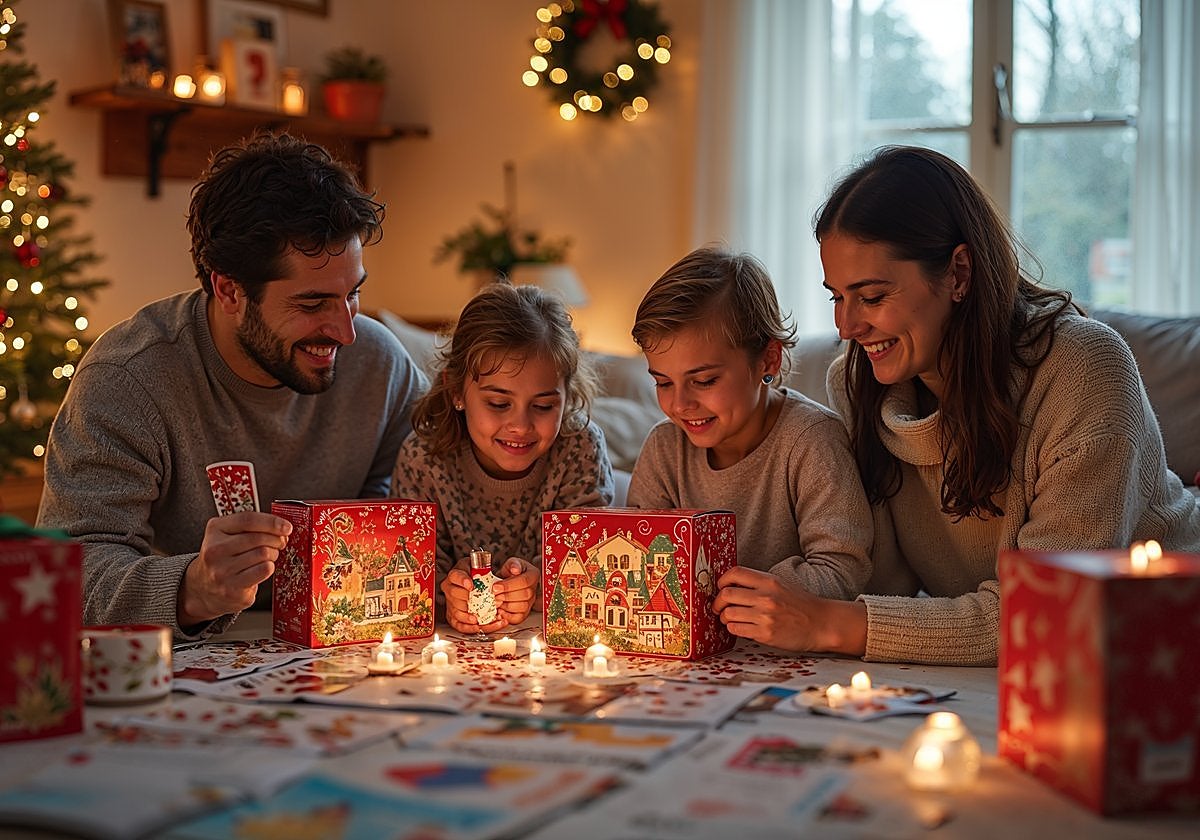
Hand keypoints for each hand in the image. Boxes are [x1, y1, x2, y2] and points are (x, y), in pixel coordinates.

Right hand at [178, 512, 290, 627]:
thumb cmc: (222, 558)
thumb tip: (282, 527)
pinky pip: (264, 571)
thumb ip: (251, 527)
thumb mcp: (227, 534)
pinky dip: (268, 568)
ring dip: (273, 555)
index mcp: (215, 530)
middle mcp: (215, 550)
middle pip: (259, 538)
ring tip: (267, 557)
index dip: (272, 522)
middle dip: (276, 540)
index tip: (286, 527)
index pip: (248, 520)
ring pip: (264, 554)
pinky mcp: (232, 589)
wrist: (203, 588)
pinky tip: (260, 570)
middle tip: (278, 543)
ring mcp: (222, 571)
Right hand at [441, 562, 507, 634]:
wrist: (474, 586)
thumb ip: (492, 568)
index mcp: (456, 575)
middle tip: (482, 605)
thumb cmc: (478, 576)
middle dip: (468, 602)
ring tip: (481, 619)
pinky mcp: (454, 616)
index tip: (471, 586)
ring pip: (457, 612)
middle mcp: (450, 589)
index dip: (462, 581)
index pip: (456, 576)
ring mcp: (451, 604)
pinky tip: (479, 627)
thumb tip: (514, 570)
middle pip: (455, 596)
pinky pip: (459, 625)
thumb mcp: (481, 567)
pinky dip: (469, 628)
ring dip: (469, 617)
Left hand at [493, 557, 538, 624]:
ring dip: (507, 606)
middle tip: (494, 595)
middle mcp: (534, 589)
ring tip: (496, 601)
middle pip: (525, 595)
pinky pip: (519, 618)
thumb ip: (513, 564)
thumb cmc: (511, 571)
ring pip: (522, 607)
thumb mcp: (512, 563)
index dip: (509, 585)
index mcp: (533, 575)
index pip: (524, 581)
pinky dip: (508, 616)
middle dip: (507, 596)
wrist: (510, 580)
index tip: (496, 587)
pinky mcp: (524, 612)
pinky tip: (500, 611)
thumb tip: (515, 569)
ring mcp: (530, 602)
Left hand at [712, 566, 866, 654]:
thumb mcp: (781, 585)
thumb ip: (758, 583)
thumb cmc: (801, 604)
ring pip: (728, 614)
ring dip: (724, 618)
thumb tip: (730, 585)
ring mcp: (765, 616)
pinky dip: (732, 628)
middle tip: (718, 607)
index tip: (720, 587)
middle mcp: (765, 597)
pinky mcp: (765, 634)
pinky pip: (737, 630)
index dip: (722, 580)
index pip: (734, 573)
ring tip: (729, 619)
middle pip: (726, 595)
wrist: (822, 623)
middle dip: (717, 602)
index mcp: (768, 581)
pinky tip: (739, 627)